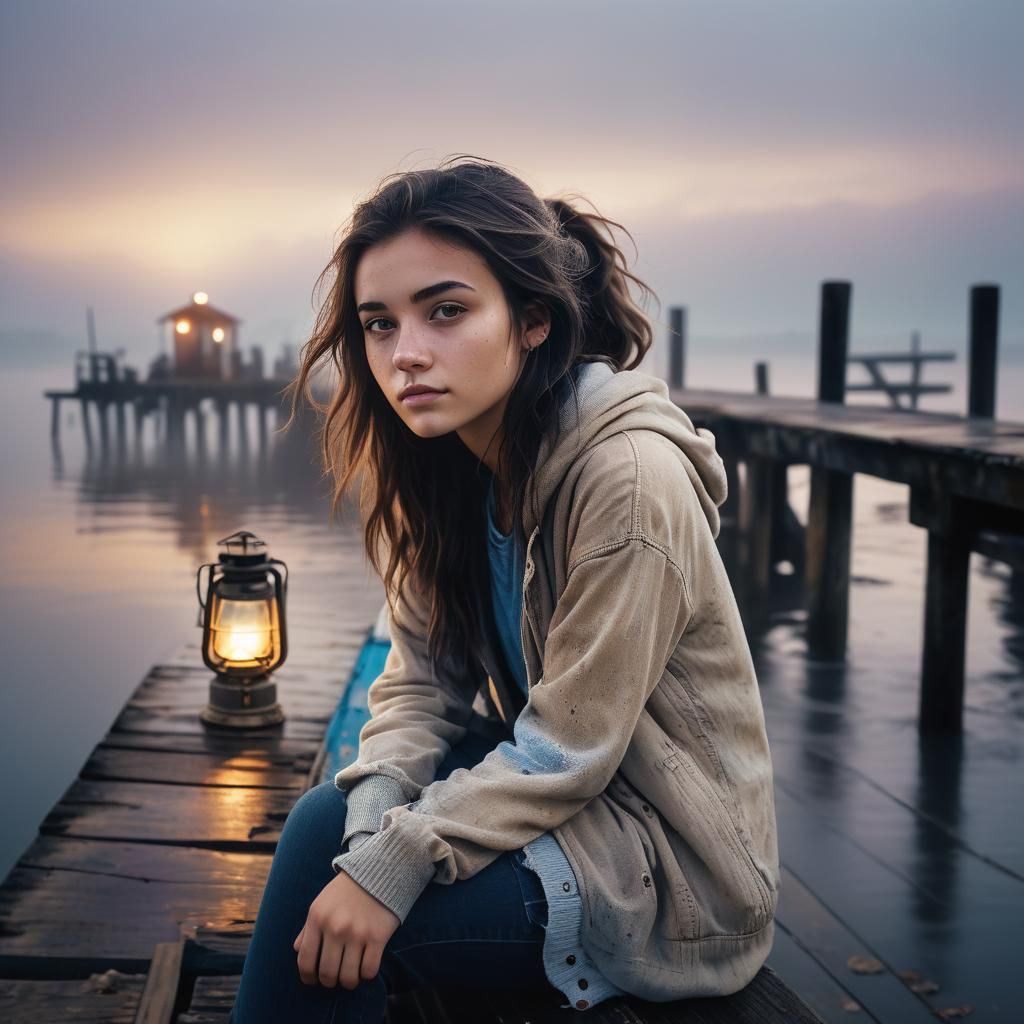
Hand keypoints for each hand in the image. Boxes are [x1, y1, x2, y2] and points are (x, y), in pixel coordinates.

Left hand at [293, 869, 400, 989]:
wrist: (378, 870)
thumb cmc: (346, 891)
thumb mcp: (321, 903)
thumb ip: (308, 927)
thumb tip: (297, 950)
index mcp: (317, 918)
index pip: (305, 961)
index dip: (308, 977)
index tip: (313, 981)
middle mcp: (335, 927)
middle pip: (327, 974)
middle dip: (329, 982)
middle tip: (334, 979)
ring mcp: (357, 933)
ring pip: (348, 977)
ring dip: (348, 982)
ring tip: (351, 976)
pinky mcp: (377, 936)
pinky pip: (369, 971)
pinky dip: (366, 975)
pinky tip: (366, 967)